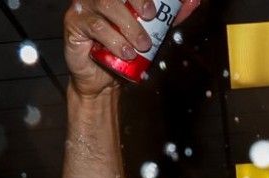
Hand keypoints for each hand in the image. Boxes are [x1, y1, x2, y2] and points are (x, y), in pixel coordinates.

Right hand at [63, 0, 204, 96]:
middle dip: (138, 0)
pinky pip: (96, 26)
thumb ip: (170, 16)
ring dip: (128, 26)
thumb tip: (194, 1)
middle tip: (151, 17)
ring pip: (107, 6)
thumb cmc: (125, 49)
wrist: (102, 78)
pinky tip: (126, 53)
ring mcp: (84, 6)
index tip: (156, 8)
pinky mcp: (74, 23)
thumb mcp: (152, 32)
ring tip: (141, 45)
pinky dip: (114, 40)